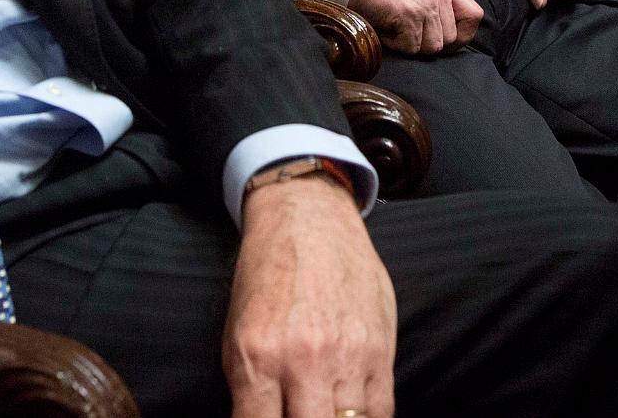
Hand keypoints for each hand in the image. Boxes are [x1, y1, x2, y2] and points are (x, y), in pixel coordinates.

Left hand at [227, 176, 395, 417]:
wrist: (309, 218)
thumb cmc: (268, 277)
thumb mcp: (238, 333)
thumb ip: (249, 391)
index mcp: (257, 358)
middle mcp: (303, 363)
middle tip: (299, 414)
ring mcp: (347, 358)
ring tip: (324, 411)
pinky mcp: (380, 351)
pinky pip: (380, 412)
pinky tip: (350, 413)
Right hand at [347, 0, 481, 53]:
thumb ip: (434, 2)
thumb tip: (446, 35)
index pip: (474, 16)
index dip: (462, 35)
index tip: (443, 40)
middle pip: (450, 39)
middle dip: (427, 42)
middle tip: (405, 30)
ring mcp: (425, 3)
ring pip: (432, 47)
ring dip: (410, 44)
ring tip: (393, 26)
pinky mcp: (408, 14)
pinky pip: (410, 47)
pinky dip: (395, 44)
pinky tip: (385, 27)